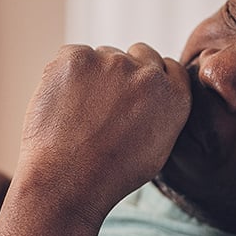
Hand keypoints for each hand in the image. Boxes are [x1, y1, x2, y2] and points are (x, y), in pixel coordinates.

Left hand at [15, 43, 190, 221]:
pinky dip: (64, 74)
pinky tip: (62, 105)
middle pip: (137, 54)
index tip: (133, 93)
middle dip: (123, 73)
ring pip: (103, 55)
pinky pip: (71, 56)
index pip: (167, 66)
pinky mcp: (77, 58)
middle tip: (103, 105)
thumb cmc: (109, 174)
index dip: (149, 77)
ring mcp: (112, 62)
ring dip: (93, 74)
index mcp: (173, 96)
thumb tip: (152, 93)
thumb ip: (162, 112)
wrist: (68, 180)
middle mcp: (148, 73)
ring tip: (79, 113)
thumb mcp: (156, 149)